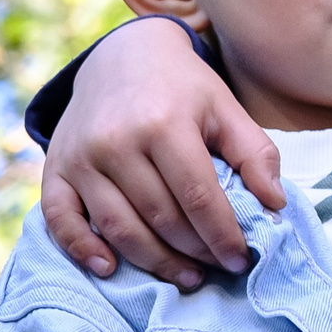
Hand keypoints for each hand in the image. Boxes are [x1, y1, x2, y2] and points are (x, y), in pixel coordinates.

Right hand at [39, 16, 280, 287]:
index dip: (222, 235)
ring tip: (186, 276)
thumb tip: (276, 205)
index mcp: (165, 123)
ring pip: (118, 227)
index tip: (240, 259)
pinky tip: (110, 269)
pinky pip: (60, 219)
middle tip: (216, 269)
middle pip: (160, 217)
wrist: (122, 56)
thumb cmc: (184, 89)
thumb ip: (256, 154)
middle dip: (194, 252)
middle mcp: (117, 142)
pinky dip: (82, 249)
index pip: (198, 197)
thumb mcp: (226, 109)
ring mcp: (81, 157)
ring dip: (153, 261)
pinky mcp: (56, 168)